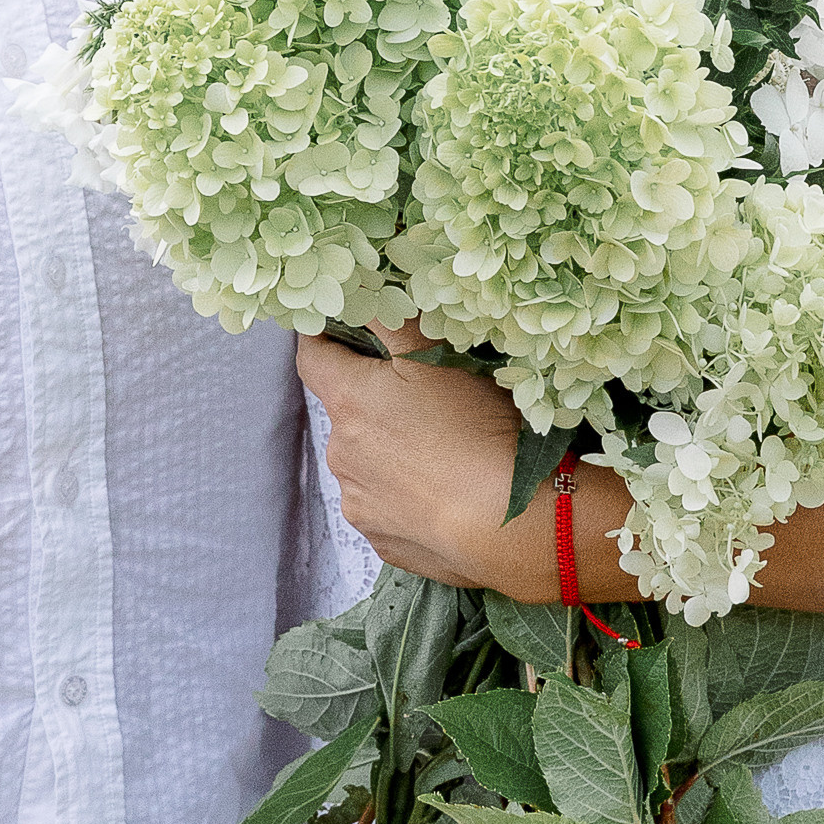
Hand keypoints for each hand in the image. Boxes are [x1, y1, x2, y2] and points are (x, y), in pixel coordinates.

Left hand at [297, 333, 633, 601]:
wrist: (510, 524)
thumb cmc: (477, 428)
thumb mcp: (440, 355)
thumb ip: (393, 315)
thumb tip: (360, 283)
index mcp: (349, 401)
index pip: (313, 357)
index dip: (326, 338)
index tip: (346, 332)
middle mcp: (341, 453)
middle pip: (346, 413)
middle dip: (375, 403)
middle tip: (427, 401)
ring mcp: (359, 502)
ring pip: (366, 462)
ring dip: (391, 453)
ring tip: (445, 453)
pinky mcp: (382, 540)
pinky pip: (386, 506)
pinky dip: (407, 496)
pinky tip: (446, 492)